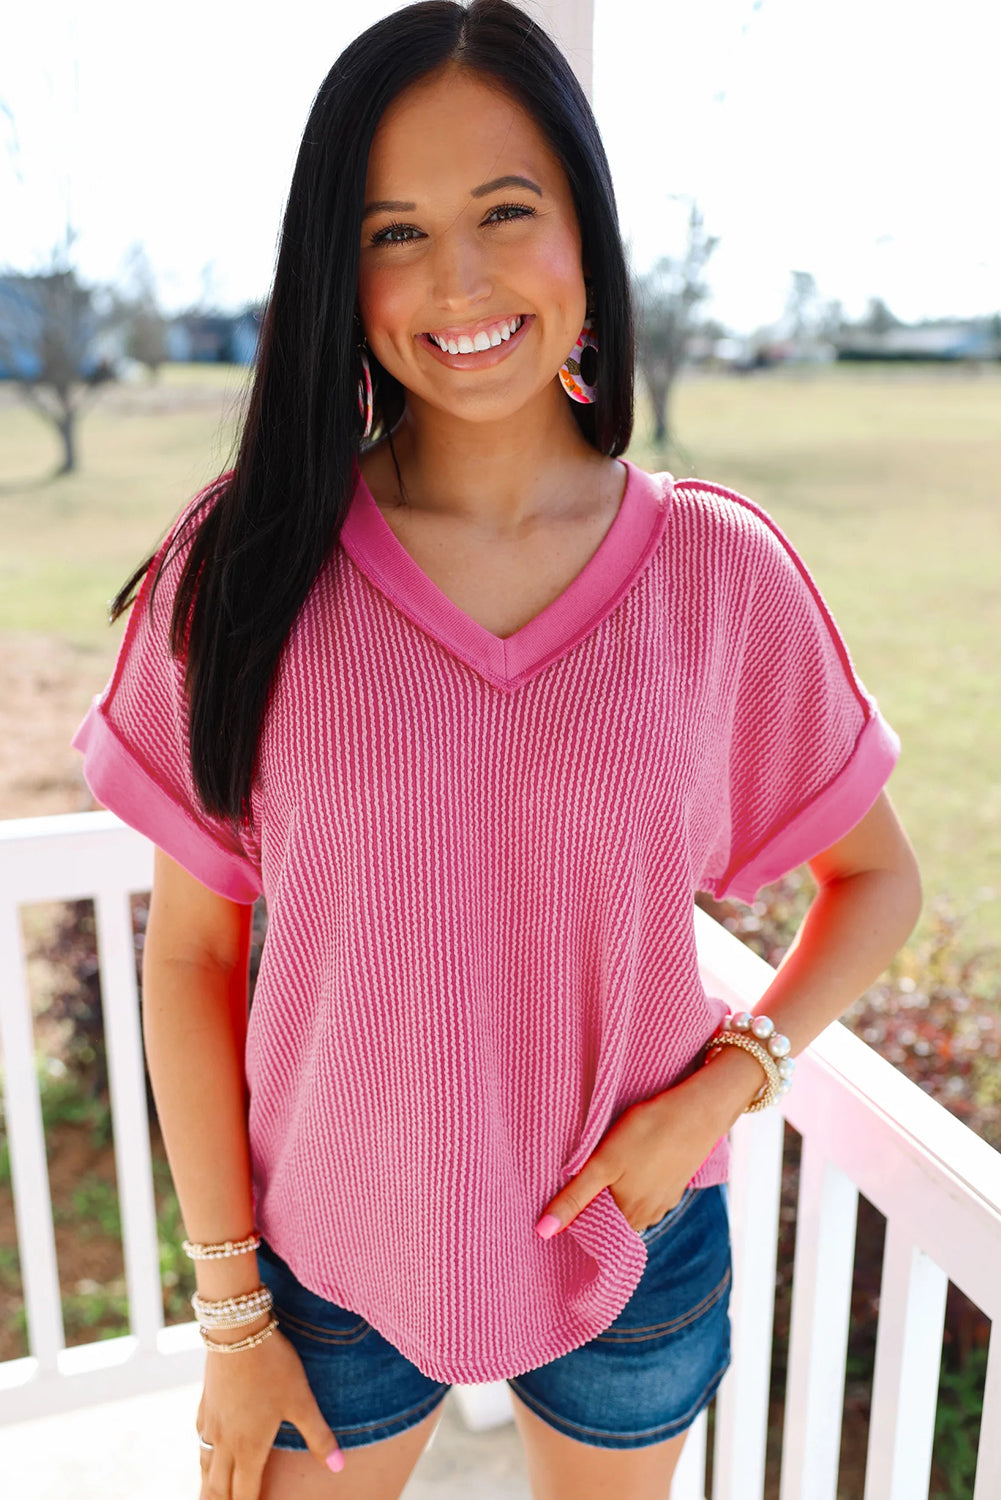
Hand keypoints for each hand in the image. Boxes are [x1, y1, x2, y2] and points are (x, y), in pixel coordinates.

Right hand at [197, 1321, 343, 1496]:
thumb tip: (339, 1467)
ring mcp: (210, 1423)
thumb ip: (319, 1436)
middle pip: (218, 1487)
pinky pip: (200, 1441)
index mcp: (248, 1448)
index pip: (244, 1494)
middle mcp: (224, 1442)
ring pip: (205, 1465)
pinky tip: (209, 1450)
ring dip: (210, 1484)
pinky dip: (204, 1456)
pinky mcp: (204, 1403)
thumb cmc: (273, 1366)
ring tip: (214, 1493)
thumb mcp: (302, 1400)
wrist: (237, 1331)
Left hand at [535, 1076, 725, 1236]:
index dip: (576, 1213)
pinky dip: (637, 1182)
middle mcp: (648, 1216)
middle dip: (596, 1202)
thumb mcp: (602, 1164)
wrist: (697, 1111)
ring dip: (617, 1191)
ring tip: (607, 1166)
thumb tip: (543, 1232)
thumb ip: (574, 1199)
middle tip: (584, 1173)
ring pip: (630, 1205)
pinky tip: (634, 1161)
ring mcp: (665, 1201)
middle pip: (612, 1218)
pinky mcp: (676, 1183)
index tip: (566, 1192)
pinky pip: (648, 1192)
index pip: (592, 1229)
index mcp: (627, 1217)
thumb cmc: (646, 1133)